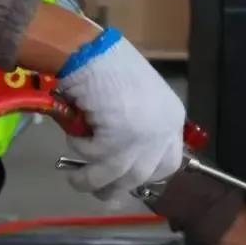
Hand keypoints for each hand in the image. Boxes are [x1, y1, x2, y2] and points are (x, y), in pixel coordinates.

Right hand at [58, 29, 184, 199]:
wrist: (91, 51)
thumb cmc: (109, 64)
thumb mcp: (134, 98)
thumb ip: (137, 124)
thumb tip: (122, 155)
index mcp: (172, 118)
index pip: (169, 162)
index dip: (147, 175)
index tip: (130, 180)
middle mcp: (163, 131)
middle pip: (142, 175)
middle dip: (117, 188)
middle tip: (101, 193)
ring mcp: (142, 138)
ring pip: (114, 175)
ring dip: (90, 180)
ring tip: (76, 180)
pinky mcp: (117, 141)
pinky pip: (92, 157)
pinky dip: (78, 148)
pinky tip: (73, 132)